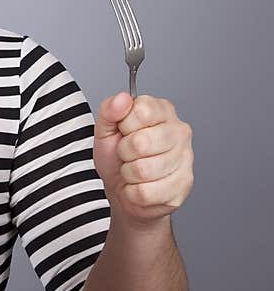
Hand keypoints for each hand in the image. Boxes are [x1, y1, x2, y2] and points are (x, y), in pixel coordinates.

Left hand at [93, 93, 193, 226]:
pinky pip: (146, 192)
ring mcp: (185, 159)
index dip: (124, 125)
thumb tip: (122, 98)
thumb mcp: (105, 130)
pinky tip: (141, 185)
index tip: (124, 131)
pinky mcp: (183, 185)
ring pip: (143, 170)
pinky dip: (134, 192)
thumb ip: (109, 110)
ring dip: (129, 174)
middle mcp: (179, 131)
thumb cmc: (117, 157)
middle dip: (124, 152)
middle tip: (127, 154)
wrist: (123, 189)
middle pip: (141, 143)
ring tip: (133, 169)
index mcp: (162, 111)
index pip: (141, 111)